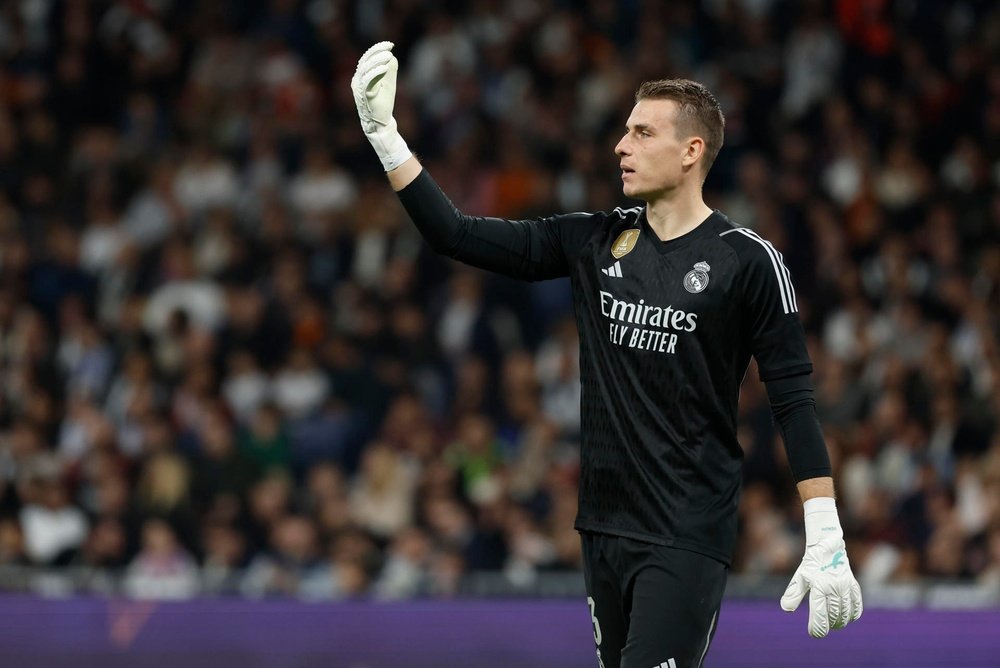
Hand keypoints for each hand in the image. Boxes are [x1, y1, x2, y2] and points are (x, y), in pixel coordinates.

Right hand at [351, 41, 411, 171]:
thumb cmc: (384, 104)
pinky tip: (385, 67)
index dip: (377, 49)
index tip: (390, 44)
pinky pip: (367, 81)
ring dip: (377, 60)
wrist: (381, 123)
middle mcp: (357, 81)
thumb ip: (389, 70)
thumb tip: (392, 57)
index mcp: (361, 76)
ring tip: (388, 55)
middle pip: (365, 61)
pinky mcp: (363, 96)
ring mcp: (358, 88)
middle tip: (389, 48)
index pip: (366, 58)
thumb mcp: (388, 84)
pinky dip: (375, 72)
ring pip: (365, 69)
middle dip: (377, 52)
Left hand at [780, 497, 861, 637]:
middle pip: (834, 616)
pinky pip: (857, 606)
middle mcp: (834, 587)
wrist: (827, 546)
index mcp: (819, 586)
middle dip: (828, 625)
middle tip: (822, 627)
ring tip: (833, 624)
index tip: (814, 634)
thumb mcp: (799, 578)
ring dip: (840, 622)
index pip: (819, 614)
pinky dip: (853, 615)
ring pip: (846, 613)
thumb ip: (793, 594)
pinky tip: (846, 618)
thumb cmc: (811, 564)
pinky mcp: (854, 585)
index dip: (817, 627)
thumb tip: (786, 609)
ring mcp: (846, 586)